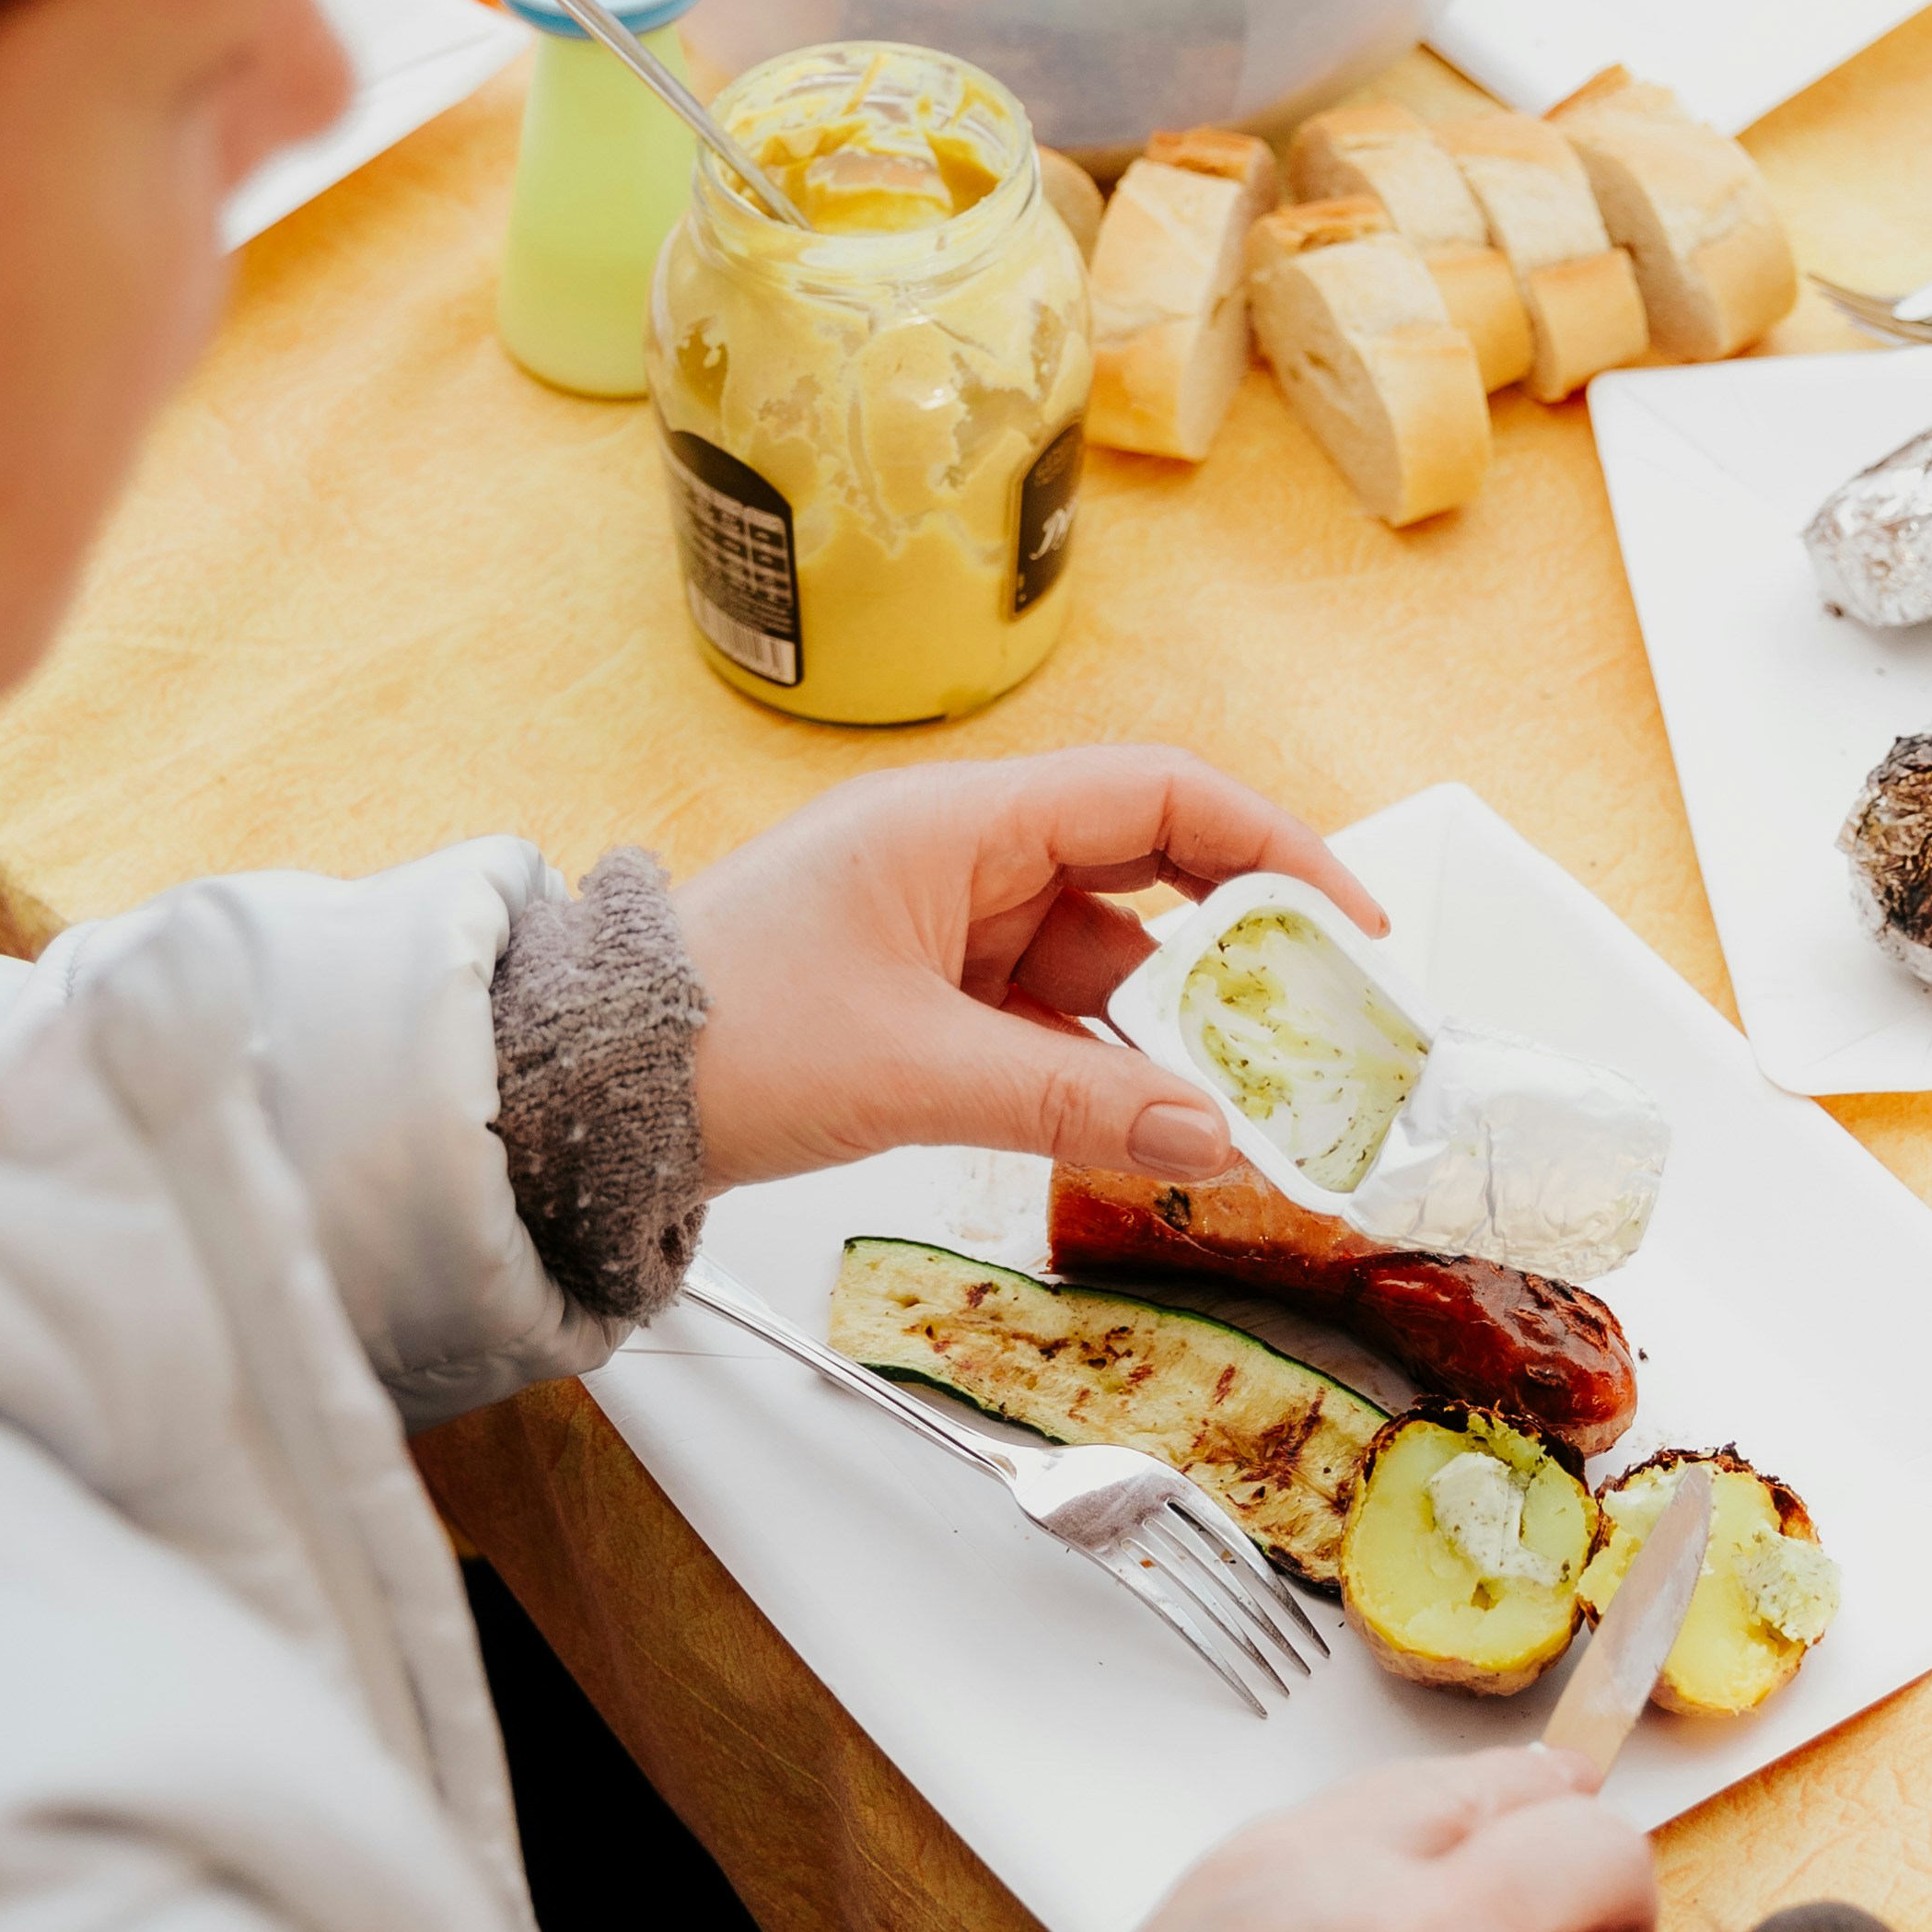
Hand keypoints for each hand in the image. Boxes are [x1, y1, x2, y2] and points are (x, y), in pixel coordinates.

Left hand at [675, 749, 1385, 1197]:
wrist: (585, 1089)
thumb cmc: (715, 1038)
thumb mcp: (914, 1073)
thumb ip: (1073, 1105)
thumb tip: (1207, 1136)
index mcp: (955, 823)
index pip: (1158, 795)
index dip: (1269, 849)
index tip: (1346, 924)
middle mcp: (956, 856)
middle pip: (1143, 877)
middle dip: (1234, 956)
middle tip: (1313, 1033)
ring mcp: (938, 926)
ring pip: (1096, 963)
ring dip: (1165, 1032)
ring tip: (1237, 1104)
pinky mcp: (919, 994)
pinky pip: (1043, 1018)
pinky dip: (1100, 1067)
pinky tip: (1145, 1121)